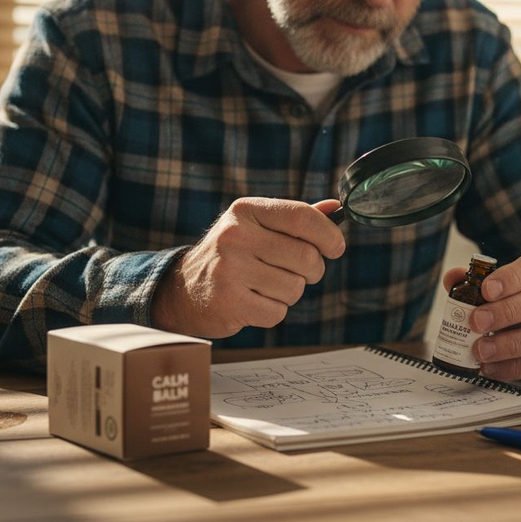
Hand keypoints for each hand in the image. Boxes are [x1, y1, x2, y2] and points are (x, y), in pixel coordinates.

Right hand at [153, 198, 344, 336]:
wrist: (185, 289)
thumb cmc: (232, 255)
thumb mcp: (257, 226)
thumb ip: (295, 218)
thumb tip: (335, 209)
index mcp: (246, 211)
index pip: (301, 217)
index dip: (328, 234)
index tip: (336, 247)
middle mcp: (235, 236)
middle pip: (306, 256)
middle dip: (312, 270)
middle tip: (297, 272)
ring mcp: (229, 269)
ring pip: (294, 288)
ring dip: (290, 293)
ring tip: (265, 286)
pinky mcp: (229, 302)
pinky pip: (277, 312)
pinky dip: (273, 311)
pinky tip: (253, 302)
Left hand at [442, 248, 520, 381]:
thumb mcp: (512, 278)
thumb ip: (480, 278)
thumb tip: (452, 278)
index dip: (512, 278)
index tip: (486, 290)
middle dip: (507, 312)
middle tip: (476, 322)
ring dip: (511, 345)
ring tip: (481, 350)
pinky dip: (516, 368)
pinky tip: (492, 367)